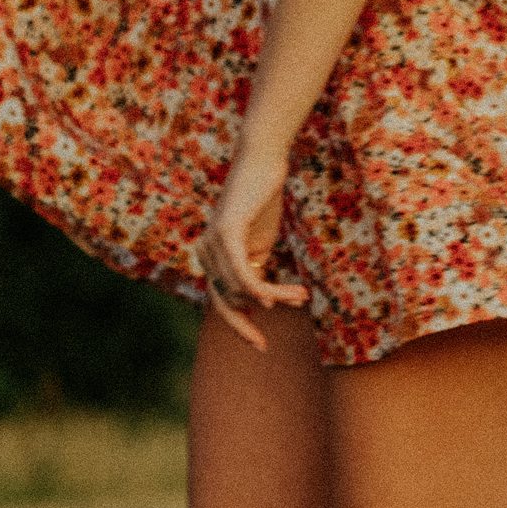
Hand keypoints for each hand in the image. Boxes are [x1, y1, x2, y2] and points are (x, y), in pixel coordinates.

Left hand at [201, 143, 306, 343]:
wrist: (264, 161)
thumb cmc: (263, 199)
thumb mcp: (257, 241)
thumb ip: (253, 269)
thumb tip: (259, 302)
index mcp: (210, 255)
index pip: (220, 300)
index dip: (238, 325)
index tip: (259, 345)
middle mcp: (205, 251)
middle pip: (224, 302)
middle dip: (243, 327)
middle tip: (262, 346)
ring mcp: (213, 242)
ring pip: (241, 290)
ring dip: (276, 297)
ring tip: (301, 297)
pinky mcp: (227, 233)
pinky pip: (246, 275)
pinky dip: (266, 289)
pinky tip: (287, 294)